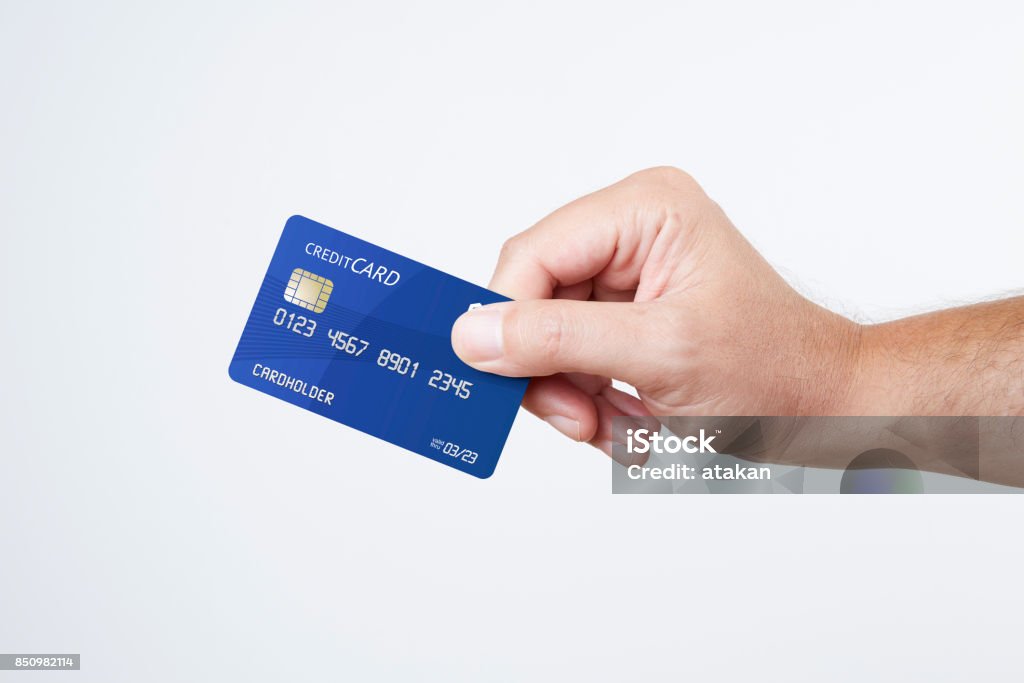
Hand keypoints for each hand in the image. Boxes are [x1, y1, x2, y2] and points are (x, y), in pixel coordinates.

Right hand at [450, 167, 861, 460]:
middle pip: (532, 297)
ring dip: (571, 393)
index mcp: (644, 210)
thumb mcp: (660, 354)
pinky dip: (589, 399)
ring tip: (621, 423)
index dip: (507, 317)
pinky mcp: (624, 315)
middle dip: (549, 367)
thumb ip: (559, 340)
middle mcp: (628, 231)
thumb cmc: (774, 370)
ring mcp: (625, 275)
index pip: (533, 254)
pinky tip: (631, 418)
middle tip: (580, 416)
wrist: (823, 406)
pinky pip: (570, 358)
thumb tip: (473, 333)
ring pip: (545, 337)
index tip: (499, 376)